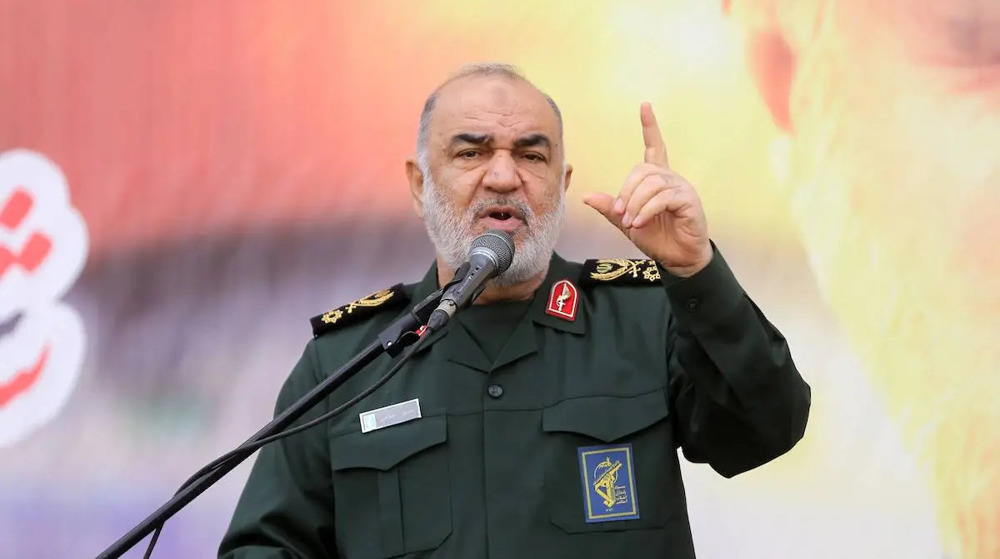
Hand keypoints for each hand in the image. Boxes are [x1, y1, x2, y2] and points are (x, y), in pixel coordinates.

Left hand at [583, 102, 712, 276]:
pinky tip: (640, 222)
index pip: (654, 146)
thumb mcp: (627, 222)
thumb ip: (611, 208)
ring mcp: (681, 187)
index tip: (645, 106)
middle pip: (642, 171)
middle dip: (626, 192)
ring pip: (651, 184)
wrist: (677, 258)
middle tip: (621, 215)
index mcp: (656, 179)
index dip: (650, 126)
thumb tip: (587, 196)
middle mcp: (670, 178)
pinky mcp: (688, 200)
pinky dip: (647, 210)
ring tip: (631, 222)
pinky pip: (662, 197)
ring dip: (635, 204)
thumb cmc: (656, 238)